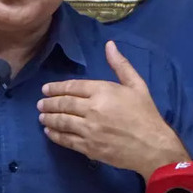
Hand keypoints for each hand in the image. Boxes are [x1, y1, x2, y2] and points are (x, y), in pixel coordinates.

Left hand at [38, 40, 188, 177]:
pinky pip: (67, 140)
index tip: (46, 89)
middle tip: (40, 104)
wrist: (152, 146)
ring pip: (62, 122)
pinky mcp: (89, 147)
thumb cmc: (145, 114)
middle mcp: (92, 109)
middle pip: (64, 104)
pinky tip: (49, 133)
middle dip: (49, 103)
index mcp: (103, 91)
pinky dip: (55, 136)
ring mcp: (89, 130)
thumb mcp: (137, 85)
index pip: (73, 87)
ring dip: (49, 119)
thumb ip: (120, 65)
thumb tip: (109, 45)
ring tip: (42, 117)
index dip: (57, 88)